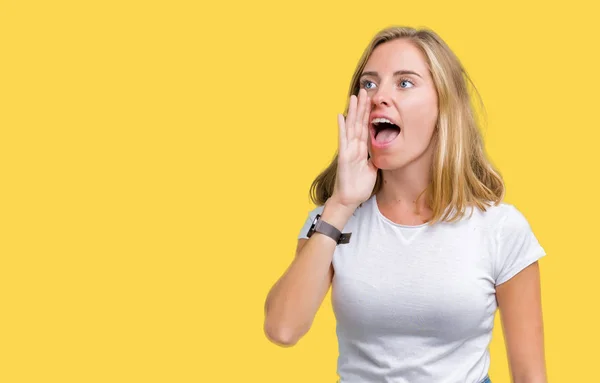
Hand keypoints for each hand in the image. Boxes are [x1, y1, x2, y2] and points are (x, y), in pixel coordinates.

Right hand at [331, 89, 377, 208]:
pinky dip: (342, 127)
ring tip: (354, 96)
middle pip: (359, 122)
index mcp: (362, 149)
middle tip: (364, 90)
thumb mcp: (373, 169)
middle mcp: (355, 146)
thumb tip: (383, 151)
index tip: (372, 100)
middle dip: (362, 107)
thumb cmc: (360, 186)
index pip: (366, 127)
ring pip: (352, 126)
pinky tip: (341, 115)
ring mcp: (348, 150)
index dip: (369, 113)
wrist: (351, 199)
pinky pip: (343, 139)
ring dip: (353, 111)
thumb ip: (375, 158)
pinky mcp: (344, 156)